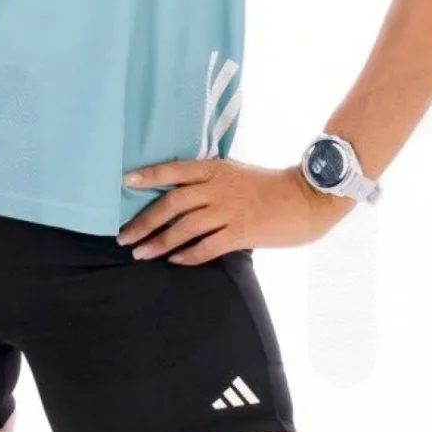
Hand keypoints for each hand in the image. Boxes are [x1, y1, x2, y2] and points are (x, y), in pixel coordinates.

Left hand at [117, 157, 353, 261]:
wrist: (308, 198)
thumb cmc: (271, 187)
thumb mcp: (237, 172)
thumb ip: (211, 180)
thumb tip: (182, 194)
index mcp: (216, 169)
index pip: (175, 170)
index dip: (149, 175)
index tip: (126, 182)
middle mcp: (219, 188)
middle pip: (171, 204)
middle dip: (144, 222)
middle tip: (124, 237)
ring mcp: (229, 210)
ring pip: (184, 228)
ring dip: (159, 243)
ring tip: (140, 254)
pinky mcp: (241, 232)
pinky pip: (206, 247)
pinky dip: (187, 256)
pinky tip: (174, 261)